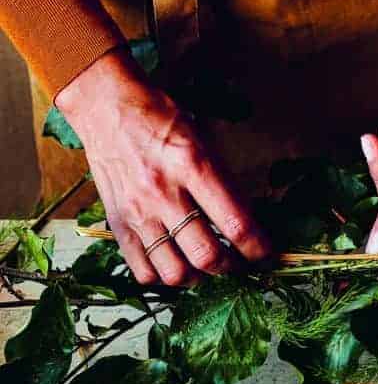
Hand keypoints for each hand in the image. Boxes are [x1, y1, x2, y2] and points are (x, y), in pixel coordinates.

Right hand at [55, 49, 270, 285]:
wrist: (105, 106)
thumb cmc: (159, 117)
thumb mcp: (201, 137)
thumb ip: (223, 180)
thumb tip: (247, 220)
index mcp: (192, 165)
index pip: (235, 223)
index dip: (258, 248)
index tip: (265, 254)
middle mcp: (163, 194)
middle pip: (207, 256)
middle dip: (232, 267)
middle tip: (238, 261)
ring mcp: (137, 213)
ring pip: (175, 273)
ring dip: (198, 277)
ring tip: (205, 266)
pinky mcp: (117, 224)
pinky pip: (143, 271)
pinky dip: (164, 277)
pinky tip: (175, 263)